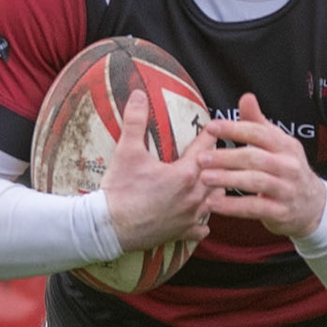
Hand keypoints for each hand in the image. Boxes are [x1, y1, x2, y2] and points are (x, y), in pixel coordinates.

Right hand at [100, 89, 216, 252]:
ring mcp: (190, 216)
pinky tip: (197, 213)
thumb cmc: (119, 190)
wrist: (108, 228)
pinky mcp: (182, 233)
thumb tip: (138, 94)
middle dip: (217, 162)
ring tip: (210, 180)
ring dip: (214, 188)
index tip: (213, 128)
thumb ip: (135, 121)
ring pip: (216, 200)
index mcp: (185, 174)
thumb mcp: (126, 152)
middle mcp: (194, 196)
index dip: (209, 135)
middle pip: (218, 173)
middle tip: (215, 152)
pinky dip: (202, 218)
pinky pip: (202, 226)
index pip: (207, 147)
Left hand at [200, 92, 326, 238]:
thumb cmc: (287, 170)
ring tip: (205, 178)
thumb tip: (246, 97)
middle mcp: (288, 165)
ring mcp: (286, 189)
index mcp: (286, 145)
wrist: (313, 205)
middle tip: (201, 158)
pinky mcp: (280, 211)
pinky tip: (214, 203)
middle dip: (226, 157)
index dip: (234, 129)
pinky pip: (255, 207)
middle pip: (255, 157)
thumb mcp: (278, 145)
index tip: (211, 128)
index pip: (260, 133)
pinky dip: (233, 206)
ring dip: (228, 179)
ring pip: (256, 181)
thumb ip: (258, 123)